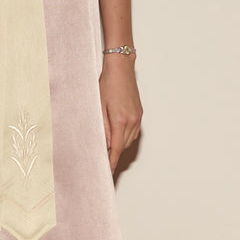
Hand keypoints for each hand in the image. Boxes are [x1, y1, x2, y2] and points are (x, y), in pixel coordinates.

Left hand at [99, 57, 142, 172]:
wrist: (121, 69)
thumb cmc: (107, 84)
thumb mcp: (99, 106)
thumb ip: (103, 127)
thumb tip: (105, 144)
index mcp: (120, 120)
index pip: (116, 148)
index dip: (112, 161)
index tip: (109, 171)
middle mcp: (132, 121)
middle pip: (122, 146)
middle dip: (113, 153)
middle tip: (102, 157)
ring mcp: (137, 117)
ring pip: (129, 140)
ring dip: (119, 144)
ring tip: (108, 145)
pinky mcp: (139, 113)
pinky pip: (133, 132)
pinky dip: (125, 136)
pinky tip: (117, 133)